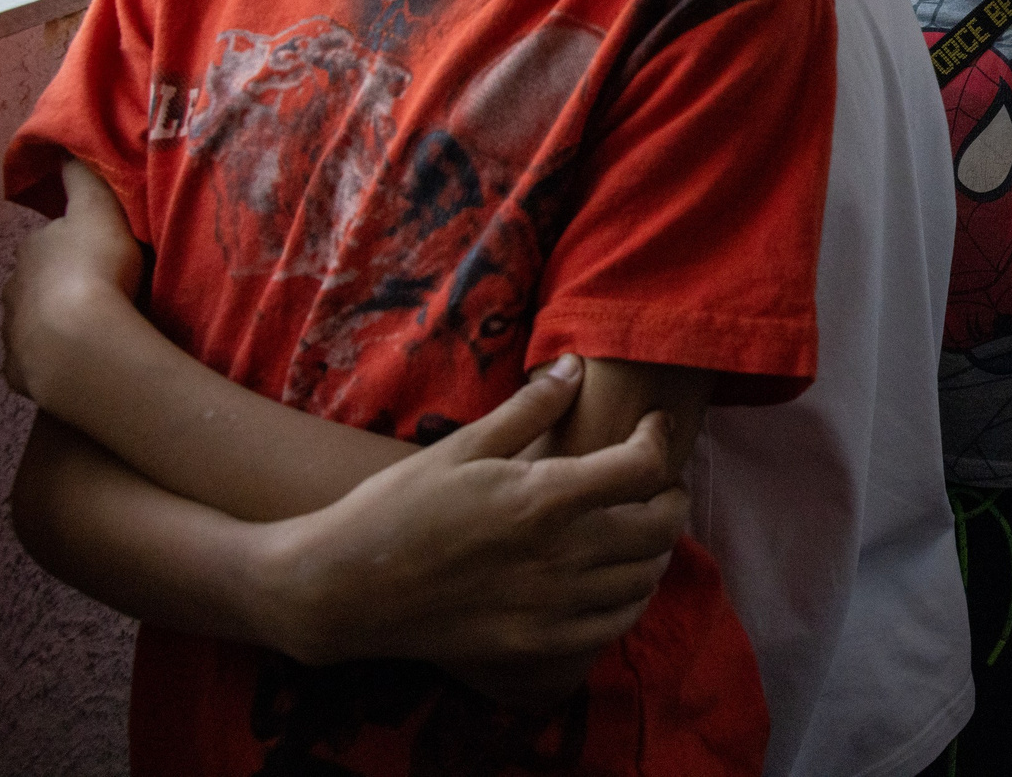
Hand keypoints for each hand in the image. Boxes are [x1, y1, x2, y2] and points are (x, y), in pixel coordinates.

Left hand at [3, 161, 145, 402]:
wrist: (78, 340)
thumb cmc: (94, 269)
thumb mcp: (99, 211)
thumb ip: (84, 179)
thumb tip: (65, 146)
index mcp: (33, 249)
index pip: (50, 241)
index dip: (74, 245)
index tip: (102, 254)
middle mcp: (14, 287)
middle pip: (38, 282)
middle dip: (61, 285)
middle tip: (102, 294)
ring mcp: (13, 331)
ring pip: (34, 321)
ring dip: (56, 322)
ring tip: (93, 330)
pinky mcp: (18, 370)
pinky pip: (35, 359)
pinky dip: (50, 357)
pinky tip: (75, 360)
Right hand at [261, 356, 687, 704]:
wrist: (340, 590)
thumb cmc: (396, 508)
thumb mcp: (461, 446)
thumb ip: (529, 408)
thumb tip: (575, 366)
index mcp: (542, 498)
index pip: (643, 467)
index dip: (660, 439)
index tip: (653, 427)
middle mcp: (558, 556)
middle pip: (659, 526)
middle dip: (671, 495)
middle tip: (659, 480)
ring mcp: (550, 608)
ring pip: (645, 578)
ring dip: (657, 547)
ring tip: (642, 524)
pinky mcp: (536, 645)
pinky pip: (614, 624)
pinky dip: (632, 598)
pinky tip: (619, 578)